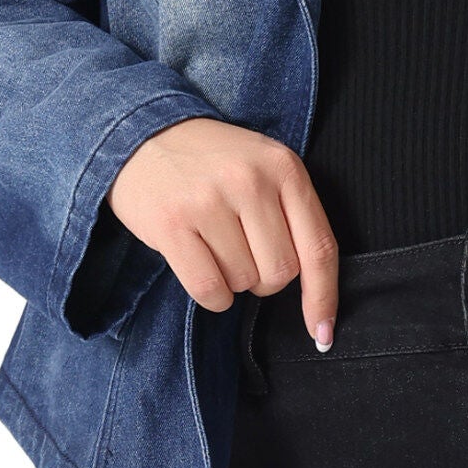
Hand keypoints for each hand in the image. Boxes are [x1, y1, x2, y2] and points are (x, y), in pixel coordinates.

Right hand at [106, 117, 339, 346]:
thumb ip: (292, 215)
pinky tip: (200, 266)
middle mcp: (250, 181)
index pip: (319, 247)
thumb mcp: (264, 168)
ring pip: (244, 283)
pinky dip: (211, 295)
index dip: (323, 297)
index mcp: (284, 168)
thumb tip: (316, 296)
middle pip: (281, 273)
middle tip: (242, 251)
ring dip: (233, 281)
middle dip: (265, 279)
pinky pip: (209, 290)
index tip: (322, 332)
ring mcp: (209, 201)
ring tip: (213, 244)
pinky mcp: (171, 223)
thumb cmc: (214, 163)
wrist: (144, 135)